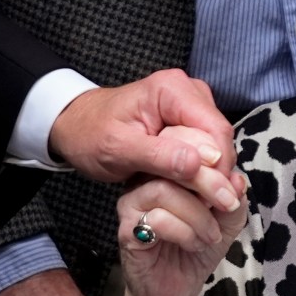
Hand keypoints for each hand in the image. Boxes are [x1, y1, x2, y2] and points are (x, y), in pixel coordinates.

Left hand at [50, 70, 244, 210]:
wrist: (75, 126)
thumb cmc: (90, 135)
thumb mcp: (118, 149)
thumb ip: (159, 155)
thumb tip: (200, 164)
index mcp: (172, 89)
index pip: (215, 129)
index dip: (220, 166)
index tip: (216, 200)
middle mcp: (189, 92)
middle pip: (219, 136)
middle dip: (217, 172)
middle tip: (209, 205)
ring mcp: (192, 105)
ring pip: (216, 144)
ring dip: (210, 172)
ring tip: (199, 200)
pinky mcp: (189, 120)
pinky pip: (206, 146)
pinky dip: (201, 168)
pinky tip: (191, 188)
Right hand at [117, 171, 247, 295]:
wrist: (177, 290)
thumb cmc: (198, 247)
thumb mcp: (228, 219)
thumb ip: (234, 196)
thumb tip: (237, 177)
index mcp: (169, 169)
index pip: (186, 143)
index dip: (215, 160)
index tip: (233, 189)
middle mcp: (145, 179)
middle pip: (175, 162)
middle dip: (211, 183)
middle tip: (229, 206)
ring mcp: (132, 203)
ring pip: (165, 189)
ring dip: (198, 215)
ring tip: (210, 236)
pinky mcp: (126, 229)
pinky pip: (157, 219)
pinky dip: (185, 233)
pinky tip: (193, 245)